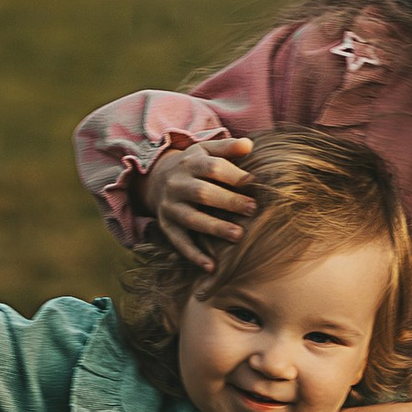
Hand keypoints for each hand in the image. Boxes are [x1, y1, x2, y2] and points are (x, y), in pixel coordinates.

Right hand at [140, 137, 258, 268]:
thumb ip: (227, 147)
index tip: (255, 184)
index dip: (234, 175)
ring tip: (238, 236)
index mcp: (190, 163)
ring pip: (192, 219)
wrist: (156, 180)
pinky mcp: (167, 226)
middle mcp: (177, 184)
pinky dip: (194, 255)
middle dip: (228, 201)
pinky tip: (211, 266)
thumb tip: (249, 145)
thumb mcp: (206, 151)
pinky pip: (179, 242)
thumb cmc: (193, 166)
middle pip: (203, 193)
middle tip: (253, 209)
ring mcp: (171, 207)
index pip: (213, 168)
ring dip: (215, 228)